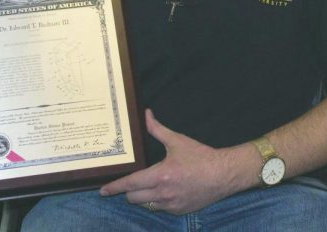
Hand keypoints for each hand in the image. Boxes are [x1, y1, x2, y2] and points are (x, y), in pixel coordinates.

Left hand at [99, 109, 248, 214]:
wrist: (223, 174)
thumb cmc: (200, 156)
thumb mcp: (177, 141)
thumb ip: (157, 129)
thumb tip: (146, 114)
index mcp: (160, 175)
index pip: (130, 184)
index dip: (114, 188)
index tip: (103, 191)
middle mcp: (163, 193)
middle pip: (133, 198)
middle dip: (130, 190)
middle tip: (134, 181)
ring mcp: (171, 205)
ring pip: (146, 204)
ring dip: (144, 196)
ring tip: (152, 185)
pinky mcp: (179, 211)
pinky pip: (161, 209)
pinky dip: (159, 201)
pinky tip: (167, 191)